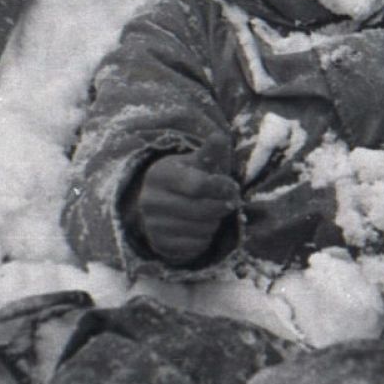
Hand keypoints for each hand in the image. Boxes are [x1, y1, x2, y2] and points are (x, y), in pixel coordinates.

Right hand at [136, 143, 240, 263]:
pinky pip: (197, 246)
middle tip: (228, 202)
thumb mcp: (199, 163)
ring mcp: (152, 225)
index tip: (233, 186)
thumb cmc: (190, 179)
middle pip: (202, 209)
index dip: (223, 187)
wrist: (166, 205)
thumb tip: (219, 137)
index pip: (199, 185)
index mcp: (159, 175)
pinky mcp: (160, 245)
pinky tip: (201, 227)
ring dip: (214, 222)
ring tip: (211, 213)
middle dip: (221, 206)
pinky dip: (205, 238)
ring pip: (202, 228)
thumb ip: (211, 152)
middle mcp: (150, 200)